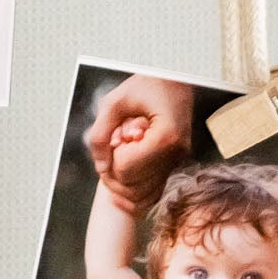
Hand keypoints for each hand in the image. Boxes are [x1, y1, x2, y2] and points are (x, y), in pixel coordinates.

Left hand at [84, 75, 193, 201]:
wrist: (174, 80)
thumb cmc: (145, 85)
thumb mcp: (115, 100)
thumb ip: (101, 132)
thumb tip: (100, 166)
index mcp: (166, 136)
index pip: (126, 167)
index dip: (111, 155)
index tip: (115, 134)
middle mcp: (176, 155)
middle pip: (132, 186)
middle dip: (113, 171)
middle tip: (112, 146)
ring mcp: (177, 164)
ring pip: (142, 197)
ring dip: (121, 183)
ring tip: (116, 156)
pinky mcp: (174, 167)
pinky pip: (153, 194)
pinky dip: (134, 191)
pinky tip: (121, 175)